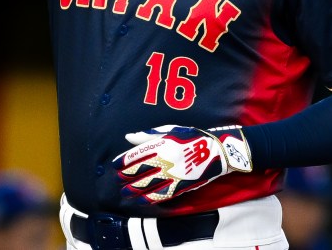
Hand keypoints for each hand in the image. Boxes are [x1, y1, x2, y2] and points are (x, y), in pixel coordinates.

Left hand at [112, 124, 250, 204]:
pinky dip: (150, 198)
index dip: (122, 162)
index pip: (135, 155)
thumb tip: (128, 137)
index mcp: (161, 144)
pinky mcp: (181, 185)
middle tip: (117, 180)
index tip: (115, 166)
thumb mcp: (170, 130)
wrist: (217, 151)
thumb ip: (148, 135)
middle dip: (125, 177)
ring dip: (134, 190)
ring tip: (125, 193)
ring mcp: (173, 174)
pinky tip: (141, 200)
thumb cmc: (192, 137)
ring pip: (148, 184)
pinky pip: (162, 194)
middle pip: (139, 171)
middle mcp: (164, 159)